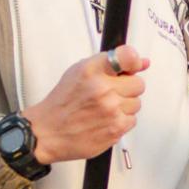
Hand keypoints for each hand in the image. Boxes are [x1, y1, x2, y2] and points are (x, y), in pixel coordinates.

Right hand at [26, 46, 149, 162]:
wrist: (47, 132)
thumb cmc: (62, 103)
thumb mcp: (80, 72)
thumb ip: (112, 63)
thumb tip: (141, 62)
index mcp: (91, 71)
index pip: (127, 56)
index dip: (134, 61)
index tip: (133, 65)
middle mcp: (102, 89)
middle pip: (138, 83)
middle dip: (127, 88)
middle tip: (110, 93)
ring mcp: (110, 110)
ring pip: (136, 103)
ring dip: (124, 106)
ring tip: (104, 109)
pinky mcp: (115, 129)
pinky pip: (132, 120)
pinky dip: (121, 121)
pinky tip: (105, 120)